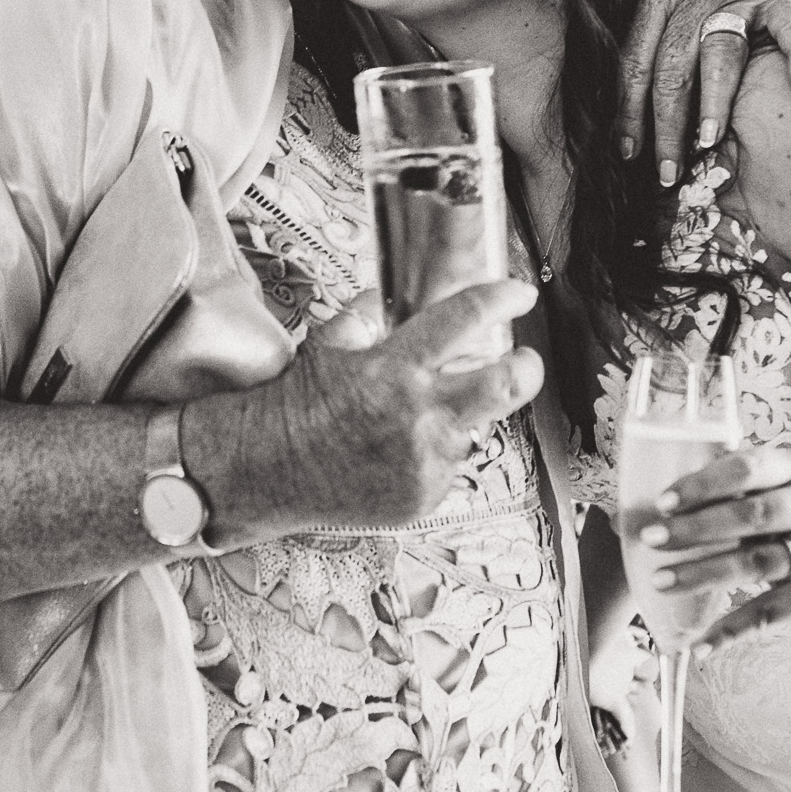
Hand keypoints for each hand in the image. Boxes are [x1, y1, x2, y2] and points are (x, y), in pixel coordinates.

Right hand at [272, 278, 543, 530]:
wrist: (263, 470)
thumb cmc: (289, 407)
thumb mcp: (325, 348)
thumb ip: (362, 321)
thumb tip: (382, 300)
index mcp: (394, 368)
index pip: (466, 319)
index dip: (502, 299)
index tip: (518, 294)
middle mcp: (418, 416)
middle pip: (506, 385)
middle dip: (527, 367)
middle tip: (525, 359)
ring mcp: (425, 462)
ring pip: (474, 428)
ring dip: (460, 416)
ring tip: (418, 416)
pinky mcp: (423, 497)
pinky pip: (448, 466)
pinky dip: (432, 454)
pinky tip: (395, 451)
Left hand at [617, 0, 790, 183]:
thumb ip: (652, 42)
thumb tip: (634, 114)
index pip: (634, 61)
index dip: (628, 110)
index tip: (627, 152)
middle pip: (670, 69)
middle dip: (665, 126)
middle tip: (666, 172)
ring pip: (719, 54)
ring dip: (712, 101)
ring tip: (707, 142)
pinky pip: (789, 23)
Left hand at [639, 443, 790, 652]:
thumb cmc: (786, 521)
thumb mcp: (767, 493)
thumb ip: (717, 494)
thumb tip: (627, 513)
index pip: (748, 467)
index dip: (704, 483)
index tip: (662, 501)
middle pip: (753, 515)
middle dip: (695, 528)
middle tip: (650, 539)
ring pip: (757, 562)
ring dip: (703, 573)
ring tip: (660, 581)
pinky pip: (771, 612)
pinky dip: (733, 630)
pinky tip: (700, 643)